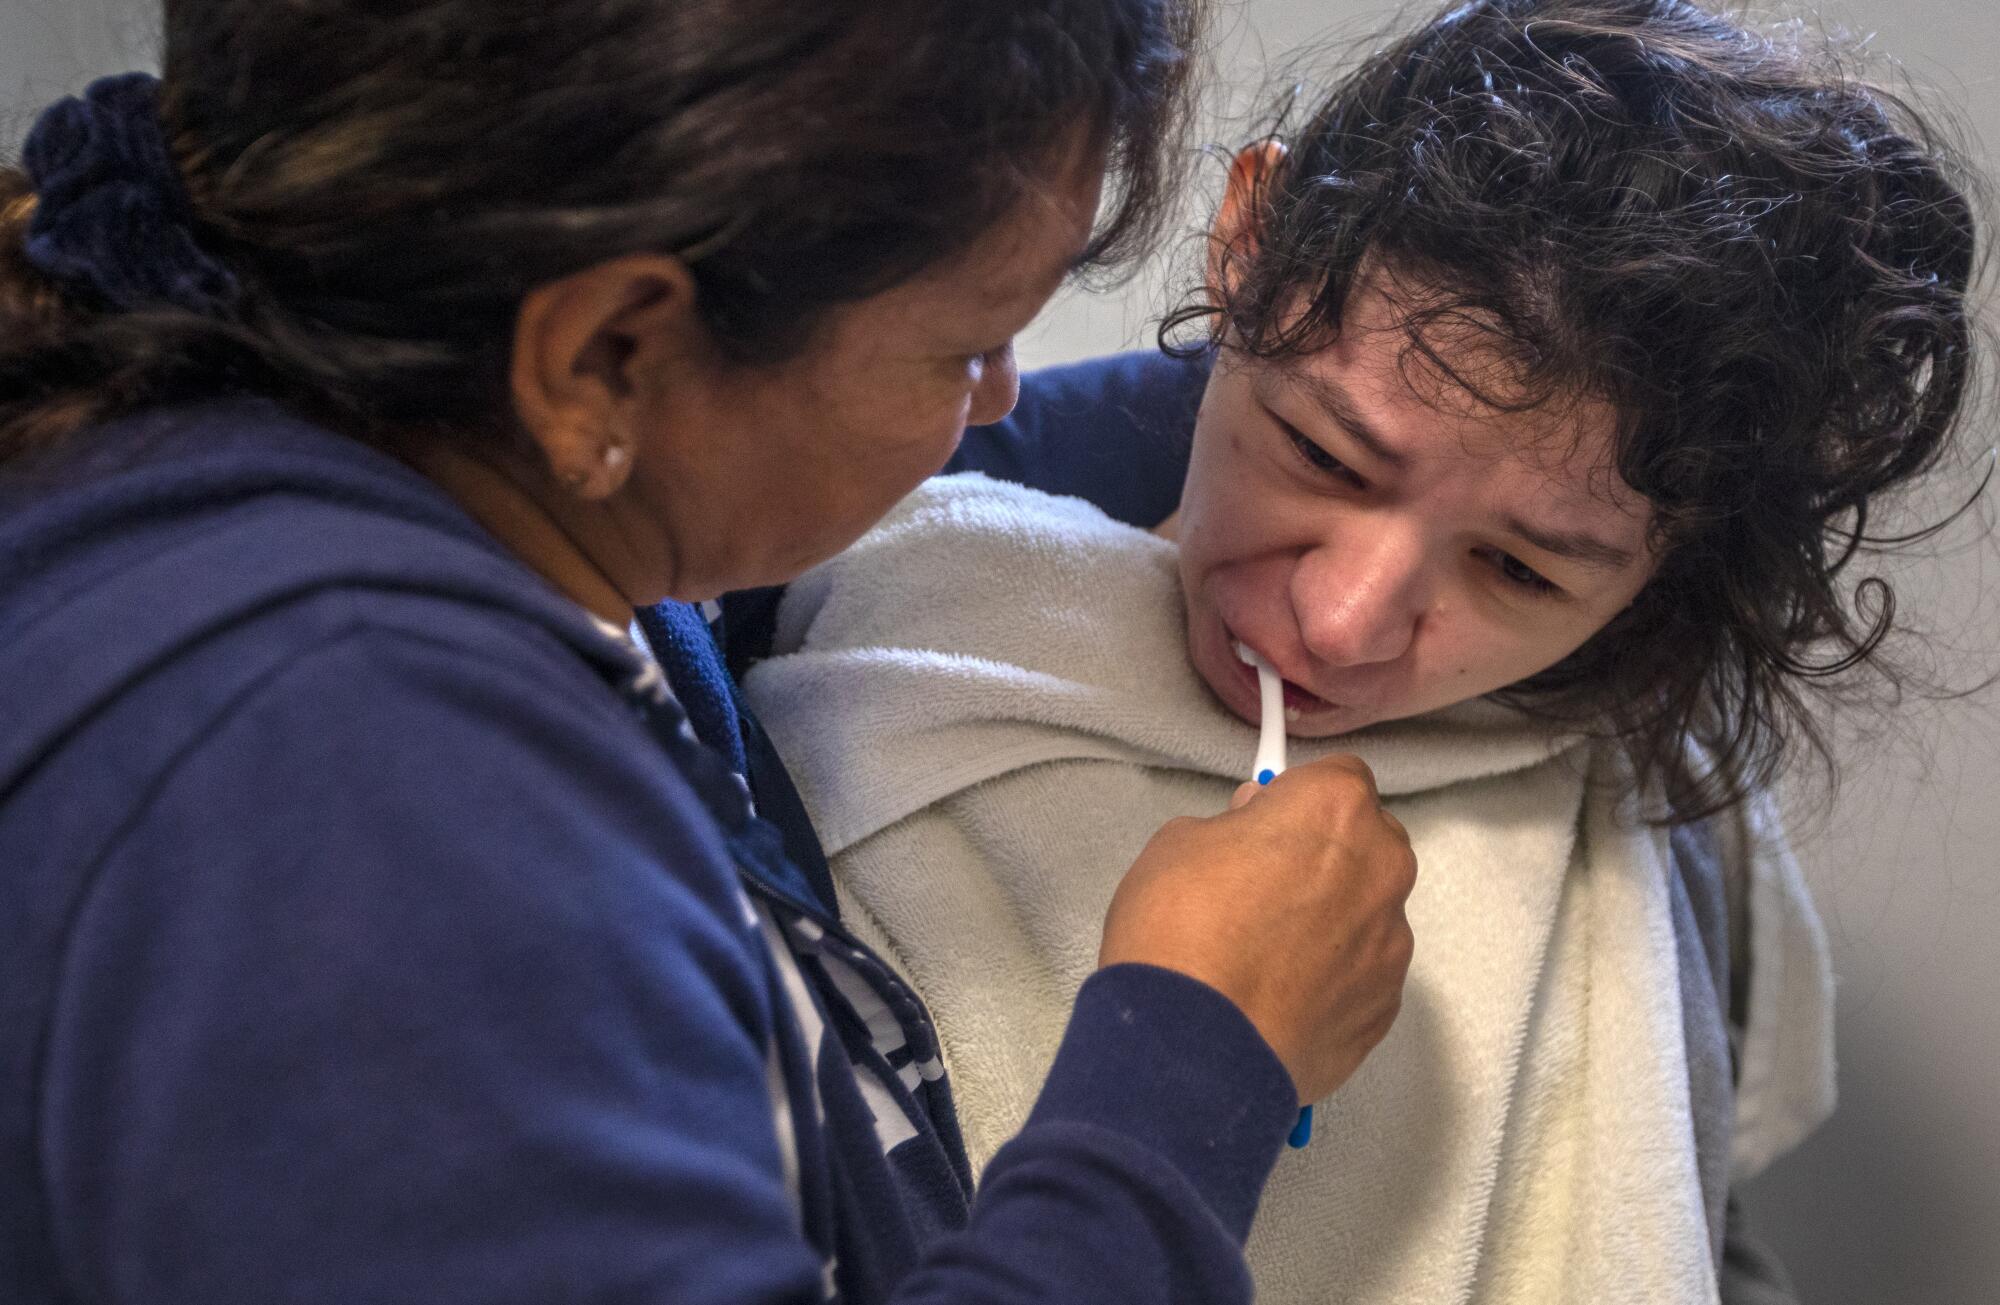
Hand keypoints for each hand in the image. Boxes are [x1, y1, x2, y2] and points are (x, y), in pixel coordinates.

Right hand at [1098, 755, 1416, 1103]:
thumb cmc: (1178, 928)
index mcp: (1337, 809)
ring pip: (1368, 915)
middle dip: (1328, 858)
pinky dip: (1332, 982)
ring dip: (1333, 923)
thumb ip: (1234, 829)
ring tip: (1267, 961)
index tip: (1264, 826)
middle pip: (1368, 845)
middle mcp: (1383, 869)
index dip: (1297, 801)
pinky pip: (1362, 977)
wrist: (1191, 1050)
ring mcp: (1392, 946)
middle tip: (1263, 890)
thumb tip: (1255, 837)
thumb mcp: (1178, 844)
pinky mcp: (1385, 1010)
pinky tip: (1278, 1001)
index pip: (1338, 779)